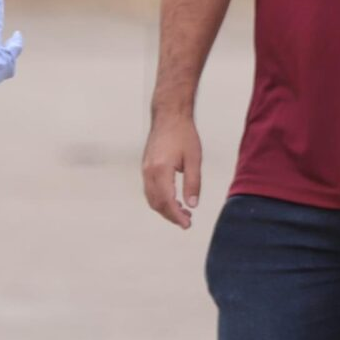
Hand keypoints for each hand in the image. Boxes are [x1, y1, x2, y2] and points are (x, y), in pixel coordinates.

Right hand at [141, 113, 202, 227]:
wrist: (169, 115)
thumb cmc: (183, 133)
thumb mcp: (194, 159)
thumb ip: (193, 183)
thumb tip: (192, 204)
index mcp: (161, 170)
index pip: (167, 201)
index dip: (177, 216)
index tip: (187, 224)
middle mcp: (149, 172)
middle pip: (156, 203)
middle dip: (171, 215)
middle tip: (187, 221)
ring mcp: (145, 169)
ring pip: (151, 198)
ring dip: (165, 208)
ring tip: (182, 212)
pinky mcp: (146, 167)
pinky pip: (149, 190)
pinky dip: (159, 199)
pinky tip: (172, 199)